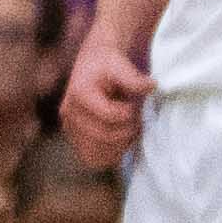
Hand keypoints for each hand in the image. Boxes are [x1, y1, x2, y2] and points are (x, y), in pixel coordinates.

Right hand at [57, 29, 150, 161]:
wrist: (93, 65)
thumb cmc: (108, 65)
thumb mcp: (121, 66)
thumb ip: (134, 78)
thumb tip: (152, 85)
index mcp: (80, 93)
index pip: (109, 117)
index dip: (129, 115)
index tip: (135, 106)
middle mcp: (69, 112)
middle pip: (104, 136)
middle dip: (127, 131)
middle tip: (136, 120)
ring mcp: (69, 126)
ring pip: (95, 152)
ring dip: (118, 146)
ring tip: (127, 130)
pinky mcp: (73, 136)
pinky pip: (91, 157)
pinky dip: (109, 154)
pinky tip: (119, 140)